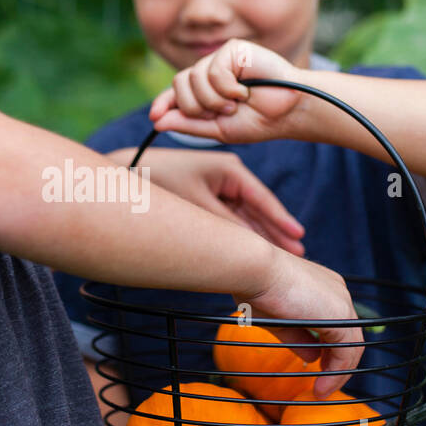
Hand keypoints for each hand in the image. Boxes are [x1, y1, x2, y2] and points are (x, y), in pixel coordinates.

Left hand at [110, 147, 304, 255]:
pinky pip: (229, 219)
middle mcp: (227, 176)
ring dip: (259, 235)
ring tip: (282, 256)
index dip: (281, 221)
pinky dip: (240, 233)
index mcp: (230, 169)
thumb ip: (227, 226)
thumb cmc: (160, 182)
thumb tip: (251, 248)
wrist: (126, 173)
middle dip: (275, 232)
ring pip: (244, 217)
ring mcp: (216, 187)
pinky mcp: (205, 197)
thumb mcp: (197, 206)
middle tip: (298, 254)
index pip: (263, 199)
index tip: (299, 238)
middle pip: (257, 210)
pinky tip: (252, 249)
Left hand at [148, 39, 309, 143]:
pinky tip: (244, 90)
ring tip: (237, 102)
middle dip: (196, 107)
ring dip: (214, 100)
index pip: (176, 94)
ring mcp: (220, 59)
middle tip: (221, 113)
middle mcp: (209, 73)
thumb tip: (157, 122)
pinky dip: (227, 87)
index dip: (163, 103)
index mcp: (205, 92)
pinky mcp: (232, 49)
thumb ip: (188, 125)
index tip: (154, 116)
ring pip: (193, 78)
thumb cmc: (259, 121)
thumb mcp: (218, 129)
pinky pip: (213, 70)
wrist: (288, 111)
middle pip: (179, 85)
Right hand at [234, 247, 363, 397]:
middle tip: (324, 386)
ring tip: (322, 391)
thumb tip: (313, 359)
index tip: (318, 368)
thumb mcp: (279, 320)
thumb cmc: (257, 288)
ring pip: (352, 347)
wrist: (255, 270)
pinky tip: (321, 386)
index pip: (337, 325)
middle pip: (349, 336)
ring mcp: (342, 303)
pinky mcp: (340, 316)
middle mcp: (339, 293)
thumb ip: (299, 338)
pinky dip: (337, 373)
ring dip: (339, 373)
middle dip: (338, 365)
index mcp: (325, 289)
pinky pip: (347, 353)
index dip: (331, 350)